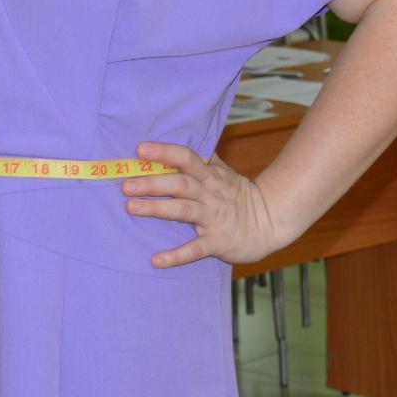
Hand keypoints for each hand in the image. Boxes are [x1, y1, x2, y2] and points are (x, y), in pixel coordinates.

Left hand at [122, 142, 286, 267]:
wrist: (270, 223)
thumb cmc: (241, 196)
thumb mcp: (226, 173)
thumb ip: (206, 158)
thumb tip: (191, 137)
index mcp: (210, 176)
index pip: (186, 158)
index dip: (165, 152)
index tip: (140, 149)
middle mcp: (210, 194)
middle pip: (180, 183)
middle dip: (153, 182)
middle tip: (126, 184)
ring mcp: (213, 218)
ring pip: (183, 210)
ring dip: (157, 209)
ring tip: (132, 208)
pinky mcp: (217, 242)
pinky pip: (195, 249)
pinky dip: (176, 255)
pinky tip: (157, 259)